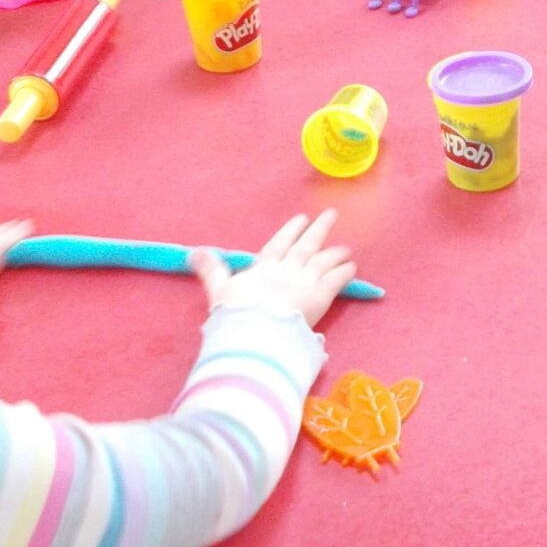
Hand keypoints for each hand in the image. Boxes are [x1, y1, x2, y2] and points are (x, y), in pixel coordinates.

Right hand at [190, 210, 356, 326]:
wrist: (256, 331)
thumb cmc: (235, 313)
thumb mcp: (218, 289)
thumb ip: (211, 270)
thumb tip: (194, 252)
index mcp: (264, 268)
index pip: (279, 244)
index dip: (290, 231)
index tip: (301, 219)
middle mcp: (287, 270)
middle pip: (306, 246)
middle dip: (319, 229)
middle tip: (331, 214)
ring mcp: (306, 281)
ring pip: (323, 261)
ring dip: (335, 252)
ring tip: (346, 247)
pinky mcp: (321, 295)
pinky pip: (336, 279)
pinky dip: (345, 272)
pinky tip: (352, 267)